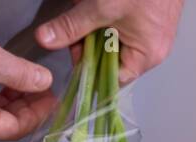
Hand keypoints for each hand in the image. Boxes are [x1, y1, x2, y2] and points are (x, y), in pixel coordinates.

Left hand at [37, 0, 183, 84]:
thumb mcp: (102, 8)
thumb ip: (72, 26)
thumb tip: (44, 39)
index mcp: (145, 57)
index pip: (111, 80)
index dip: (89, 70)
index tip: (73, 53)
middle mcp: (151, 51)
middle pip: (109, 60)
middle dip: (89, 43)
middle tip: (76, 27)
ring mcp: (151, 35)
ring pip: (112, 41)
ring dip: (95, 28)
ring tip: (88, 8)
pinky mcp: (147, 20)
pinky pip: (121, 28)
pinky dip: (106, 19)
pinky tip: (96, 6)